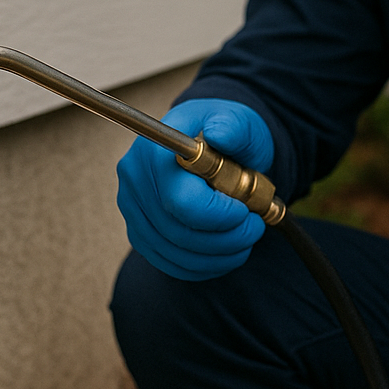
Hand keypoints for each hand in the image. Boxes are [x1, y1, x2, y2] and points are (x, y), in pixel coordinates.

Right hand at [116, 98, 274, 280]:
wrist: (212, 143)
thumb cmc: (227, 132)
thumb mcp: (240, 122)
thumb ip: (233, 127)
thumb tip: (220, 133)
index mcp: (156, 148)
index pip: (181, 201)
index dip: (219, 216)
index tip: (246, 211)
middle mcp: (135, 178)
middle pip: (177, 232)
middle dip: (225, 239)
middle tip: (255, 228)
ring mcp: (132, 207)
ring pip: (174, 252)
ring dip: (218, 256)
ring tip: (245, 239)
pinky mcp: (138, 230)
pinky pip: (168, 262)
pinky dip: (202, 266)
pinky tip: (226, 254)